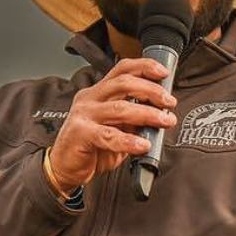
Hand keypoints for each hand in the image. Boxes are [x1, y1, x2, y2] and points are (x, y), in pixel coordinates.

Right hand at [46, 59, 177, 192]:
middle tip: (169, 102)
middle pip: (124, 83)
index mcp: (98, 92)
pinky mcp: (80, 133)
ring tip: (164, 121)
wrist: (65, 167)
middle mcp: (90, 98)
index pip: (122, 69)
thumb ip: (133, 119)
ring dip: (147, 113)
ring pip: (120, 108)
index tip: (164, 73)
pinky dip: (129, 140)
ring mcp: (84, 114)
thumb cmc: (90, 147)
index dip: (144, 67)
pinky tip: (143, 145)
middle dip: (152, 91)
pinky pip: (109, 135)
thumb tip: (161, 114)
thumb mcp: (116, 128)